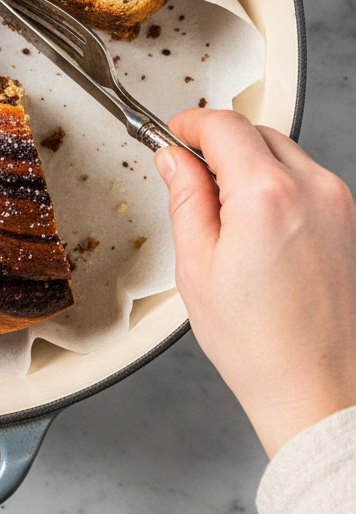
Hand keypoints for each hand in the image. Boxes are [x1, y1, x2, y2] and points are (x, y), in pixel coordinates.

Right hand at [154, 110, 355, 457]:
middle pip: (256, 132)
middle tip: (189, 175)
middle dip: (219, 144)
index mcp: (266, 196)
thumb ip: (184, 200)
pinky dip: (278, 186)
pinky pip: (307, 180)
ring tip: (224, 212)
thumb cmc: (261, 345)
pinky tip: (257, 229)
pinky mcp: (350, 222)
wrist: (318, 389)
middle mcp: (312, 190)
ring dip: (250, 164)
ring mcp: (338, 205)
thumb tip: (175, 163)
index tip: (174, 133)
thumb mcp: (196, 267)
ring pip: (284, 153)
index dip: (190, 124)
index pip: (224, 126)